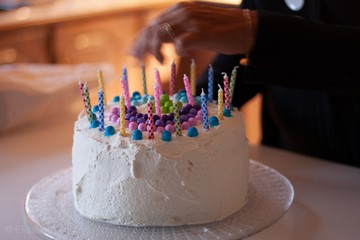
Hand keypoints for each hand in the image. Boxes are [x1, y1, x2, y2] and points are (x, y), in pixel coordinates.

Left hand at [131, 1, 256, 63]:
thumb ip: (182, 27)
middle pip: (153, 28)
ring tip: (156, 61)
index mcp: (182, 7)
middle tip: (134, 60)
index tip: (132, 51)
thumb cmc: (225, 28)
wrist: (249, 27)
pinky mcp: (200, 33)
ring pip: (159, 34)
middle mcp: (184, 11)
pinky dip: (172, 52)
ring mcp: (192, 21)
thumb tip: (169, 42)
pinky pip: (178, 45)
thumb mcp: (199, 21)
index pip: (155, 22)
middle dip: (140, 45)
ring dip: (153, 50)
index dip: (141, 38)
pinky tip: (171, 59)